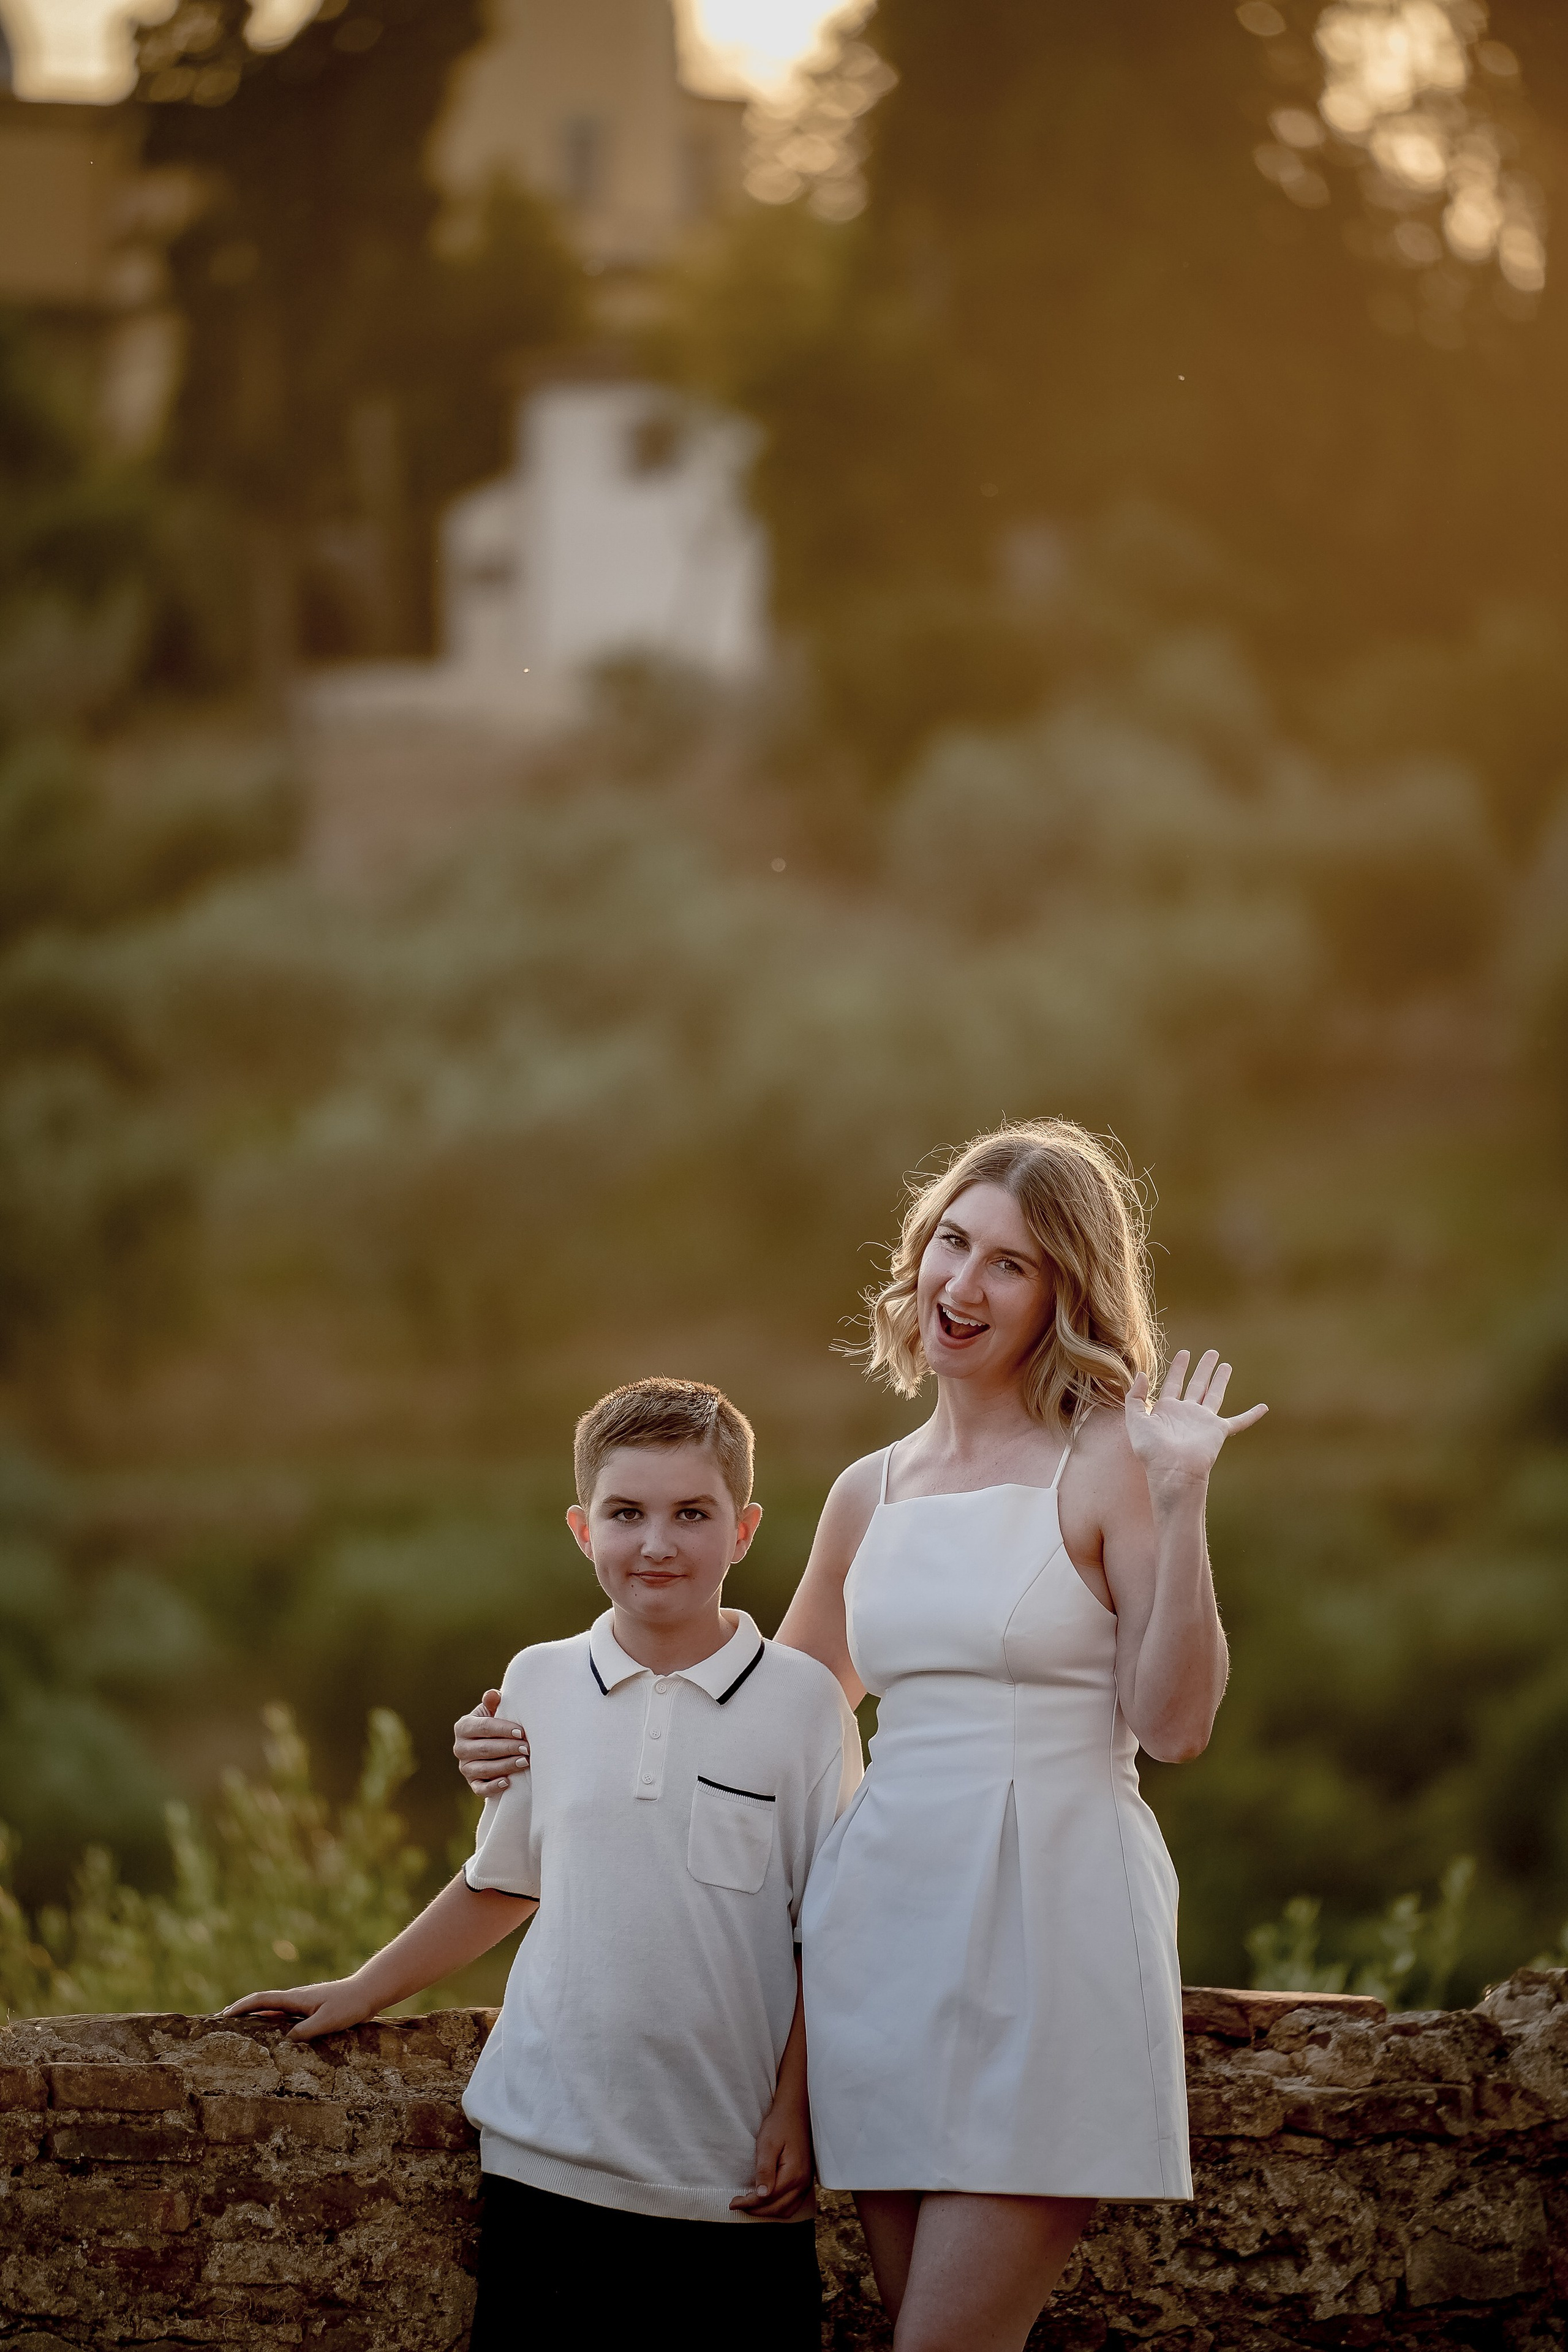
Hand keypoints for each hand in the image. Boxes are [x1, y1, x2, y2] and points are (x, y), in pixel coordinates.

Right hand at [221, 1978, 372, 2041]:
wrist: (368, 1992)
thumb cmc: (349, 2005)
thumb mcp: (327, 2021)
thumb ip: (305, 2032)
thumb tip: (284, 2042)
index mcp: (295, 1998)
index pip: (262, 2000)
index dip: (241, 2007)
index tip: (223, 2015)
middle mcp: (296, 1999)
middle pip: (263, 2004)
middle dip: (243, 2012)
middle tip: (223, 2024)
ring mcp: (303, 2004)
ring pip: (274, 2011)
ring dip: (257, 2018)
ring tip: (241, 2033)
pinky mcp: (312, 2011)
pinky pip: (286, 2017)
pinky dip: (273, 2023)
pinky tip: (273, 2036)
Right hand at [454, 1690, 529, 1795]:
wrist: (492, 1743)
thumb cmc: (495, 1724)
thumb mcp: (491, 1711)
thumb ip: (492, 1703)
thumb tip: (493, 1695)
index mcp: (463, 1727)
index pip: (484, 1727)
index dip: (503, 1729)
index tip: (522, 1732)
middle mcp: (460, 1748)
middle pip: (485, 1749)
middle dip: (508, 1748)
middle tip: (528, 1748)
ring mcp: (465, 1767)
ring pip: (484, 1769)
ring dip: (506, 1765)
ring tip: (524, 1762)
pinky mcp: (472, 1783)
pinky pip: (480, 1788)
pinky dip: (493, 1787)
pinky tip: (507, 1782)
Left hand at [730, 2095, 813, 2220]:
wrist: (796, 2112)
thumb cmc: (780, 2125)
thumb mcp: (768, 2144)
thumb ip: (765, 2170)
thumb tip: (762, 2195)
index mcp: (794, 2174)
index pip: (768, 2198)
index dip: (749, 2203)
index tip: (733, 2202)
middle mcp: (803, 2182)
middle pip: (777, 2208)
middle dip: (756, 2210)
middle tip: (738, 2204)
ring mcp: (806, 2183)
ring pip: (787, 2210)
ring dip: (767, 2212)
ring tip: (750, 2205)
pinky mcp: (806, 2181)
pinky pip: (793, 2204)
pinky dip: (778, 2208)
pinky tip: (767, 2202)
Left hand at [1124, 1349, 1266, 1491]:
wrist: (1172, 1470)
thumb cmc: (1152, 1450)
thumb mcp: (1135, 1420)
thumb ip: (1134, 1396)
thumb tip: (1141, 1373)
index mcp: (1167, 1410)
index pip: (1174, 1383)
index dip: (1179, 1368)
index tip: (1185, 1352)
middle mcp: (1187, 1413)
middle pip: (1197, 1384)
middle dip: (1203, 1368)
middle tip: (1212, 1352)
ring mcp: (1203, 1421)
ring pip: (1214, 1394)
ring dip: (1221, 1379)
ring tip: (1226, 1364)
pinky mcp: (1218, 1431)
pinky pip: (1239, 1421)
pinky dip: (1251, 1415)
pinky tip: (1263, 1408)